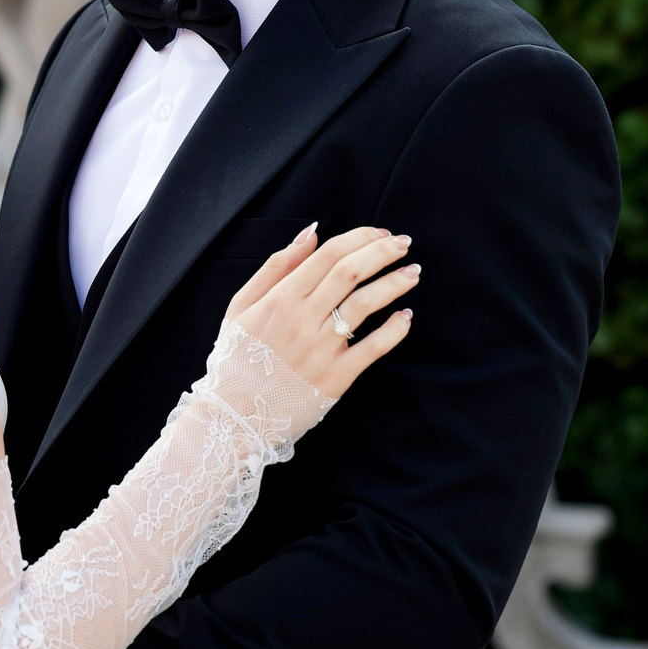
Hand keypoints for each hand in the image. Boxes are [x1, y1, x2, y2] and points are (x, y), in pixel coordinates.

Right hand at [225, 224, 417, 396]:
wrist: (234, 415)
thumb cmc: (237, 357)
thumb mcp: (242, 305)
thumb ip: (276, 267)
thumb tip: (311, 233)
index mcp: (280, 298)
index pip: (329, 255)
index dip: (360, 238)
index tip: (379, 233)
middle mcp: (303, 319)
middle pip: (351, 272)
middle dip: (382, 251)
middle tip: (402, 243)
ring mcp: (321, 348)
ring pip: (365, 304)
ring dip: (394, 283)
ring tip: (412, 272)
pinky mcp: (336, 377)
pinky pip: (373, 347)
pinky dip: (394, 329)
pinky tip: (406, 316)